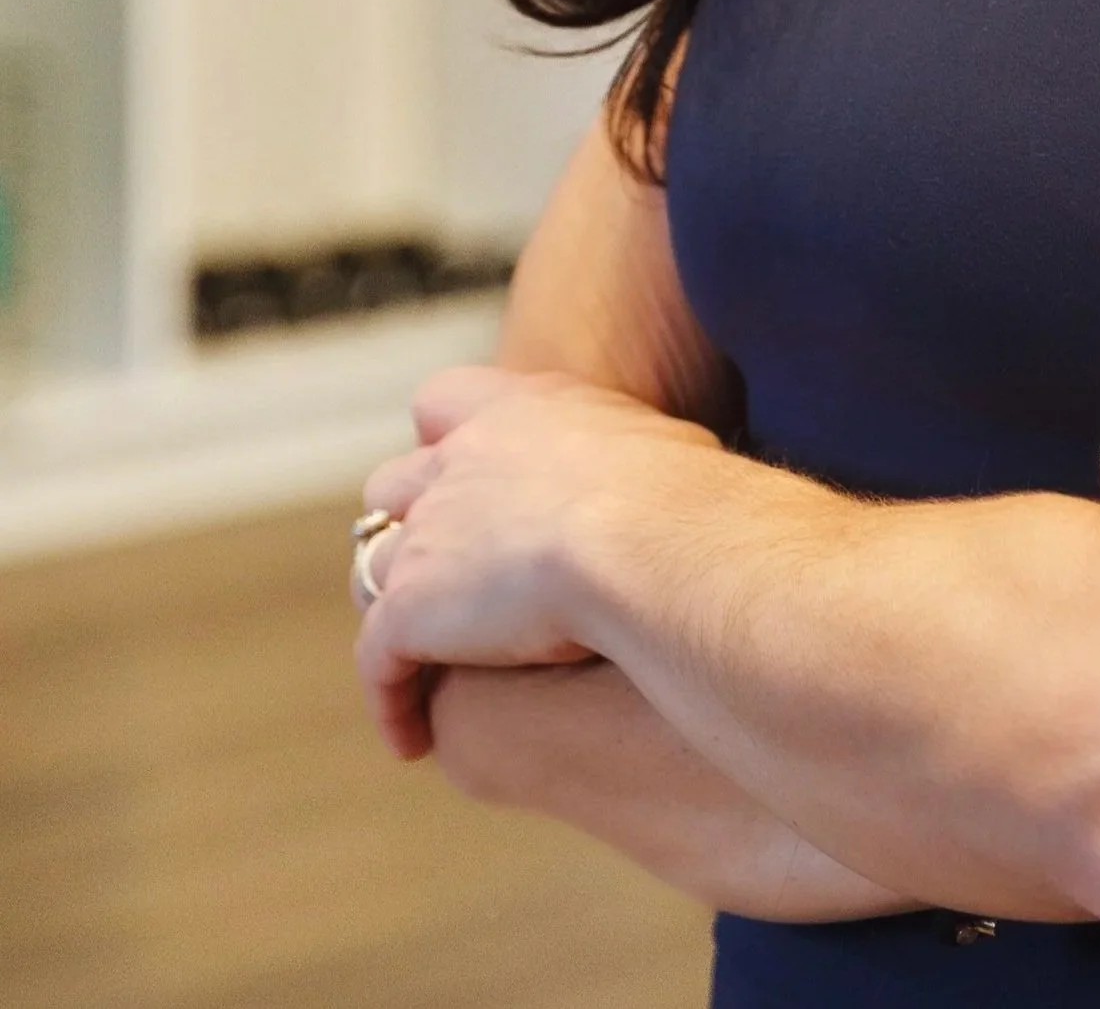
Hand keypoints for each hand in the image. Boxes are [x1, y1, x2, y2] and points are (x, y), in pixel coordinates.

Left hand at [353, 364, 722, 761]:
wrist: (647, 539)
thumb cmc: (683, 495)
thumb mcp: (660, 445)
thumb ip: (634, 456)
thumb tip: (671, 478)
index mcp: (520, 409)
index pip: (445, 400)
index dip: (445, 437)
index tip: (463, 472)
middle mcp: (459, 460)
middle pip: (395, 485)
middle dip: (409, 524)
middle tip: (444, 576)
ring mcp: (427, 535)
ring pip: (374, 572)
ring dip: (395, 610)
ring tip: (418, 661)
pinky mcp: (408, 610)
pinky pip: (380, 664)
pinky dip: (391, 700)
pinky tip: (413, 740)